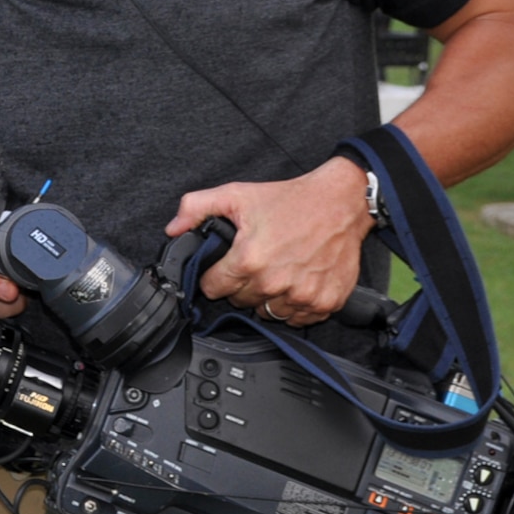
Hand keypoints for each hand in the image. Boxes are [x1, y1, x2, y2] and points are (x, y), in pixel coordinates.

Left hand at [167, 156, 369, 327]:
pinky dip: (293, 306)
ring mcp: (302, 296)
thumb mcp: (235, 194)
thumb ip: (196, 209)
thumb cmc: (290, 199)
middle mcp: (274, 282)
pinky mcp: (325, 303)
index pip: (213, 289)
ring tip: (275, 273)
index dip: (214, 276)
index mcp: (249, 260)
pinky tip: (294, 283)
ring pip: (267, 313)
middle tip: (253, 264)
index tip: (223, 268)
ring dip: (267, 298)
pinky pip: (297, 319)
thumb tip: (173, 229)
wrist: (340, 203)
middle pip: (239, 302)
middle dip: (241, 286)